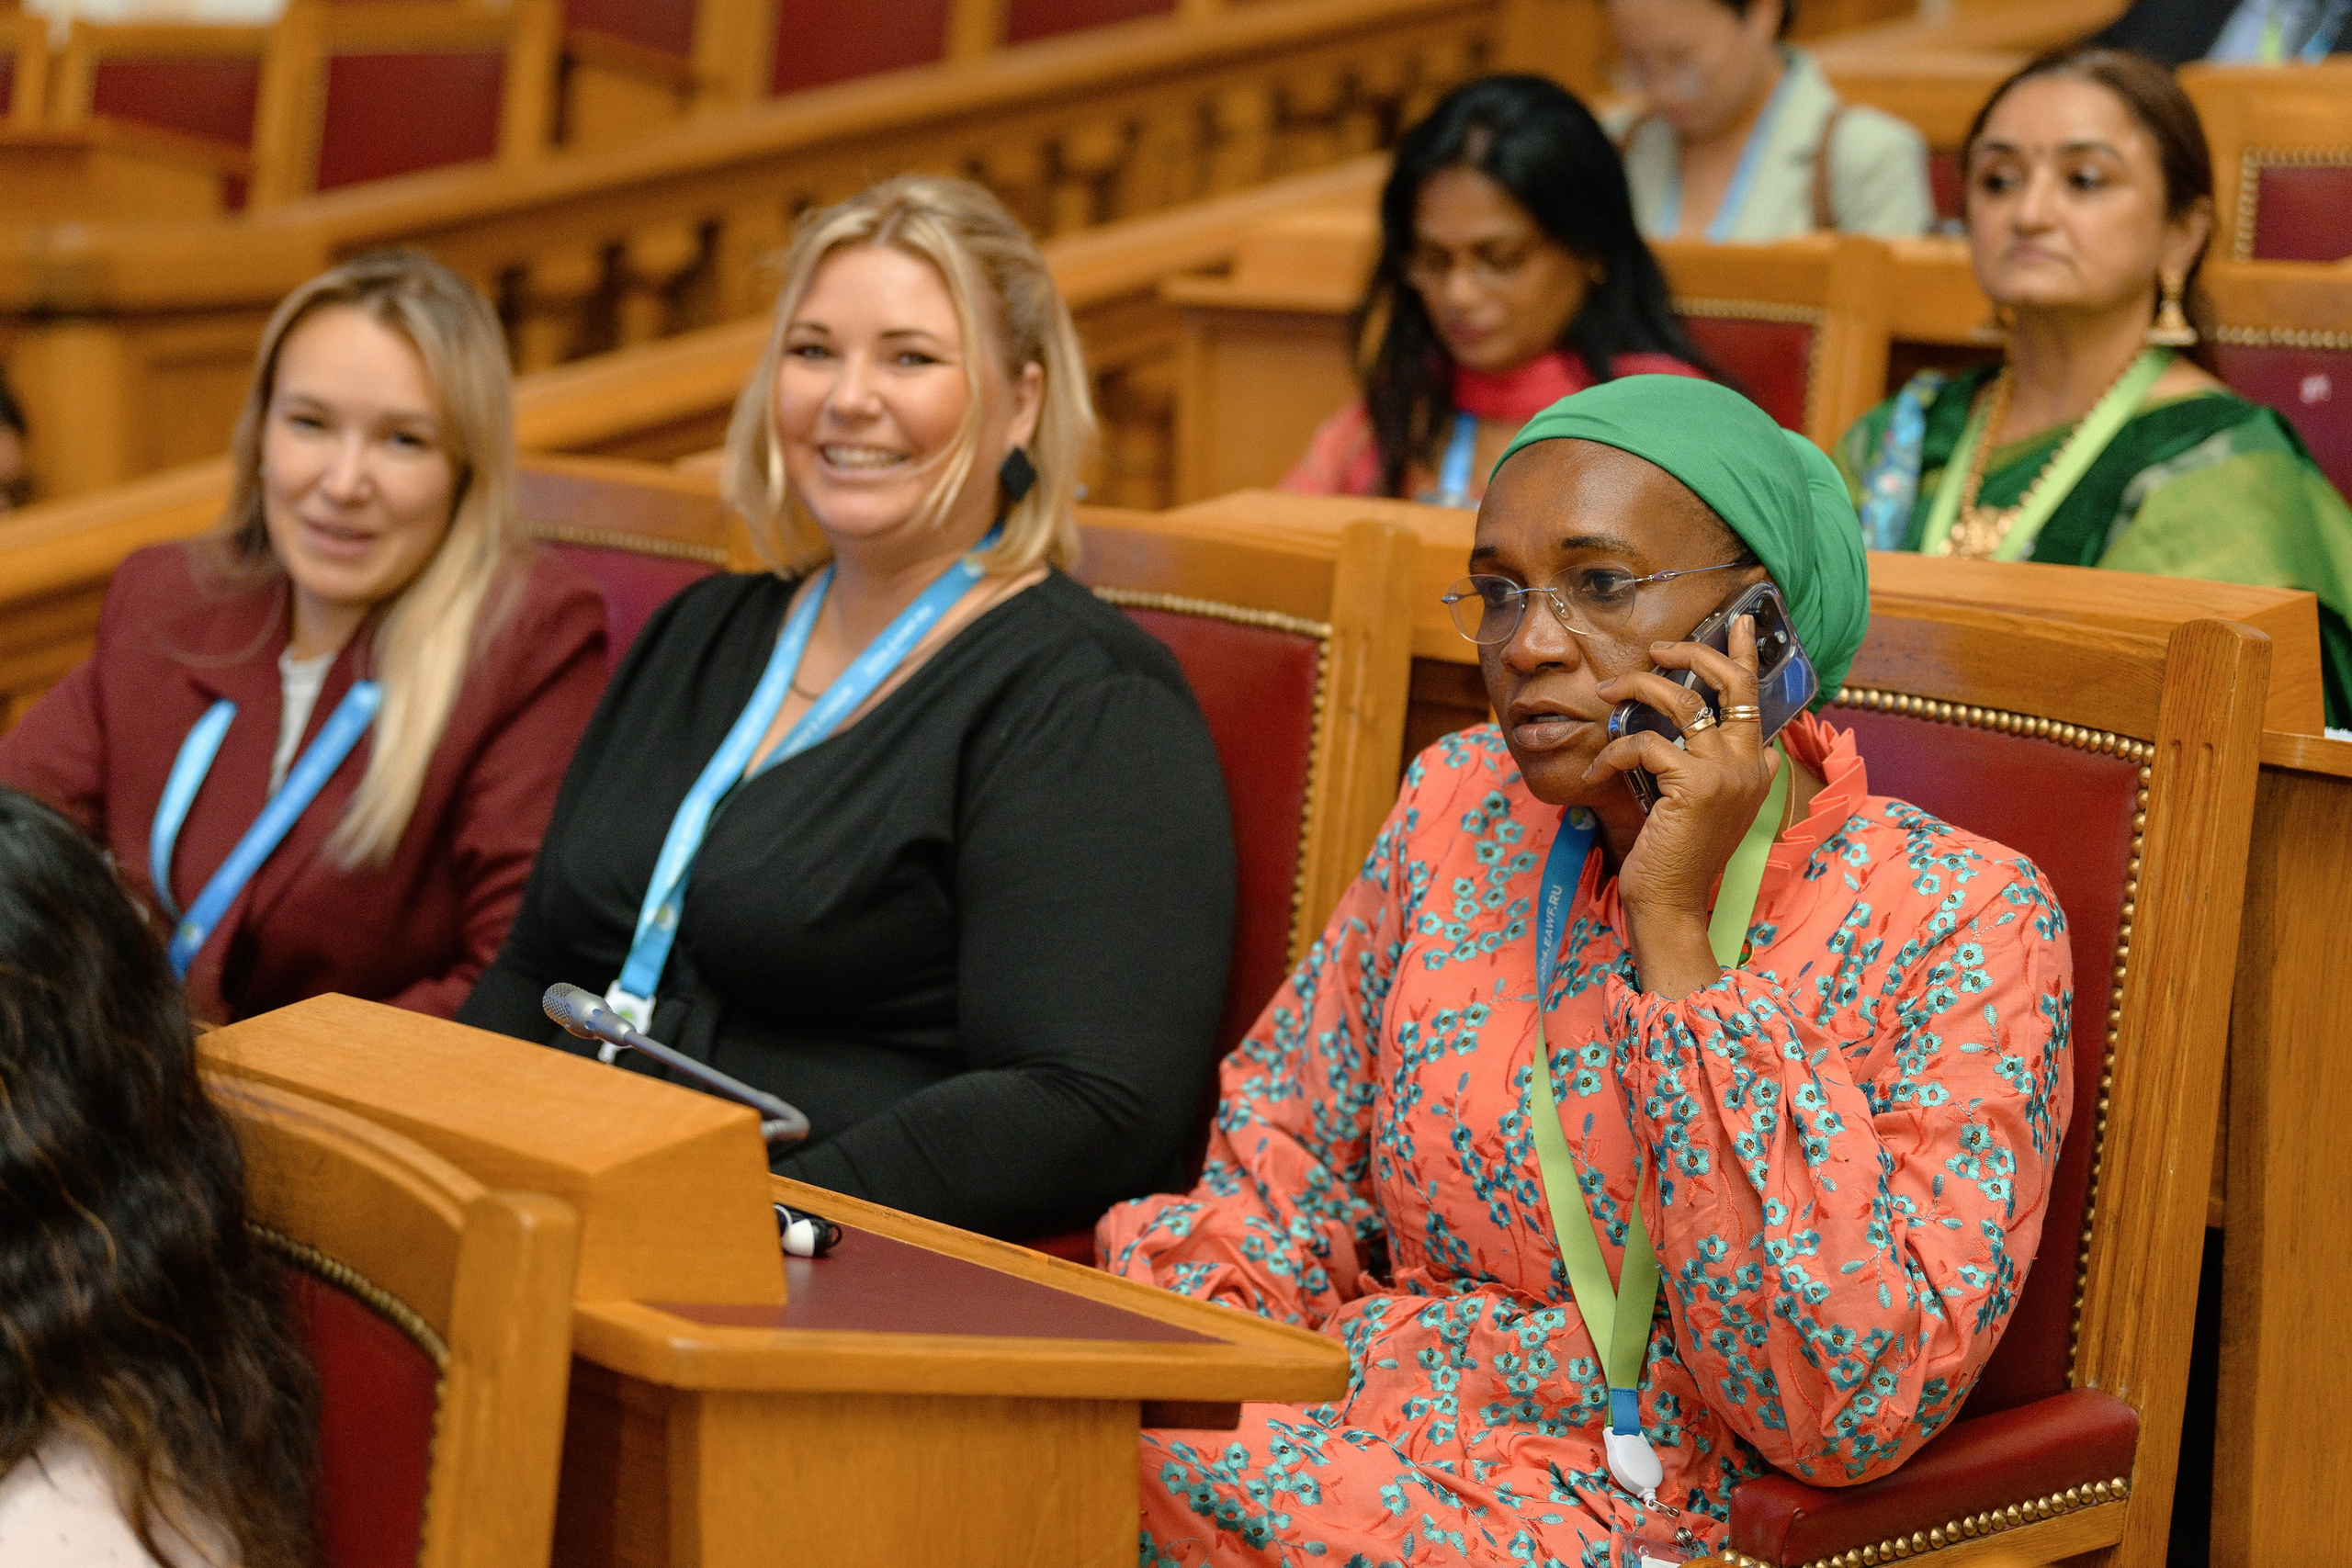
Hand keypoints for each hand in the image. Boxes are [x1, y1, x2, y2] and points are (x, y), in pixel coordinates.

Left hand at [1583, 614, 1781, 996]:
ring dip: (1638, 689)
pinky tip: (1600, 768)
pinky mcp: (1694, 785)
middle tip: (1658, 649)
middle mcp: (1752, 764)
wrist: (1670, 902)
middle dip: (1693, 653)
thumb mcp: (1702, 803)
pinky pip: (1646, 744)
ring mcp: (1727, 774)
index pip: (1755, 696)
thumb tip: (1700, 728)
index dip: (1743, 655)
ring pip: (1683, 701)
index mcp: (1758, 765)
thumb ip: (1709, 765)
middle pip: (1731, 683)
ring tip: (1606, 693)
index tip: (1739, 621)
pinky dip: (1616, 750)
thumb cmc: (1677, 853)